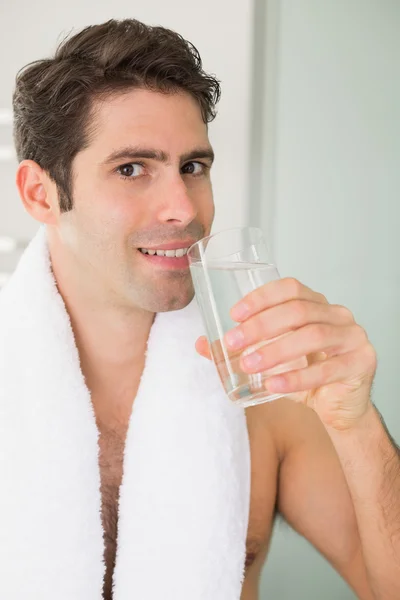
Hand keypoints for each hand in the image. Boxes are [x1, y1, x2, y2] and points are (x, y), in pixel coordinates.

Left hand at [195, 278, 376, 430]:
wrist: (341, 407)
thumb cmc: (307, 375)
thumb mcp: (273, 360)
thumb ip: (243, 349)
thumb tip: (201, 344)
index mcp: (317, 305)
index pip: (290, 288)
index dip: (262, 298)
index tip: (234, 314)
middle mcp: (337, 315)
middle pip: (298, 310)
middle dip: (261, 325)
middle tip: (234, 342)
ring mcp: (353, 337)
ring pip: (313, 336)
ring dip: (276, 350)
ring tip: (249, 364)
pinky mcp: (361, 363)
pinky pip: (327, 369)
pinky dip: (297, 378)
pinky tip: (274, 385)